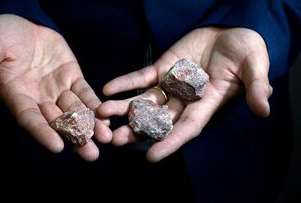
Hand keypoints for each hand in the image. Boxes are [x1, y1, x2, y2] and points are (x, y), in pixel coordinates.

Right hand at [0, 14, 111, 160]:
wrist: (23, 22)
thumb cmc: (1, 35)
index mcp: (17, 95)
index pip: (30, 118)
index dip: (42, 132)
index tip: (57, 146)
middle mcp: (39, 98)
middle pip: (57, 122)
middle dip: (75, 138)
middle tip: (92, 155)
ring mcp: (57, 89)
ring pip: (75, 110)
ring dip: (91, 125)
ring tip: (106, 137)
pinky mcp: (72, 77)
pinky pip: (84, 92)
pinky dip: (94, 103)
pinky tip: (106, 115)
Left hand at [98, 27, 272, 161]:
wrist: (230, 31)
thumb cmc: (246, 50)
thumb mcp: (254, 66)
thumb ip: (256, 86)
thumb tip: (264, 110)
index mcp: (207, 103)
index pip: (187, 128)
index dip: (170, 142)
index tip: (151, 156)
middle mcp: (185, 99)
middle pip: (158, 119)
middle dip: (136, 130)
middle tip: (114, 140)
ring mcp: (171, 84)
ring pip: (144, 101)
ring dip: (123, 108)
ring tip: (101, 113)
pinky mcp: (161, 68)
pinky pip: (141, 77)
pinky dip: (125, 83)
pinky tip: (108, 88)